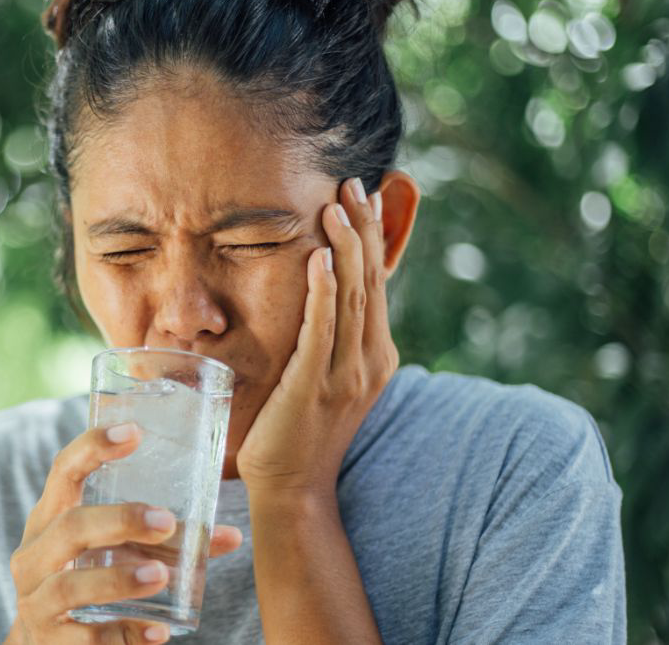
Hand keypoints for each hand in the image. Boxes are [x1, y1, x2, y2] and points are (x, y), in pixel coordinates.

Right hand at [6, 422, 243, 644]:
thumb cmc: (88, 582)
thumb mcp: (115, 553)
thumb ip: (165, 542)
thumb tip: (229, 536)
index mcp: (50, 518)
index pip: (63, 472)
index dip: (92, 448)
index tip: (133, 432)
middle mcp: (34, 555)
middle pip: (69, 527)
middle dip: (119, 521)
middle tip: (166, 521)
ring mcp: (34, 601)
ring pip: (69, 585)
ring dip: (119, 579)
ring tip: (161, 575)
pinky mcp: (46, 642)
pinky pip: (85, 640)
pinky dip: (123, 635)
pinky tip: (157, 632)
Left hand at [235, 176, 400, 495]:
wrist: (293, 487)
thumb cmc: (302, 431)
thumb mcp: (327, 376)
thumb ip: (331, 338)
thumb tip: (325, 297)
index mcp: (376, 355)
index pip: (376, 284)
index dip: (372, 237)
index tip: (364, 195)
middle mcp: (370, 360)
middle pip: (369, 281)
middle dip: (363, 228)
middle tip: (354, 181)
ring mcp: (346, 373)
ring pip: (351, 296)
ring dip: (345, 246)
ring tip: (337, 203)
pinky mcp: (315, 384)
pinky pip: (322, 328)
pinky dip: (323, 289)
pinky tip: (319, 256)